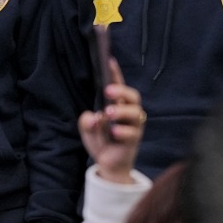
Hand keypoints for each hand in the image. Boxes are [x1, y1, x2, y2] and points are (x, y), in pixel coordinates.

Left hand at [78, 58, 143, 183]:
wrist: (108, 163)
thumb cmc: (101, 139)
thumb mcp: (87, 129)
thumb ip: (86, 121)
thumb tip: (94, 117)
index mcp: (117, 105)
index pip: (118, 86)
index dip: (115, 73)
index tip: (109, 60)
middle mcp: (128, 113)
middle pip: (133, 96)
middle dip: (122, 91)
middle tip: (108, 91)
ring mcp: (133, 126)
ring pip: (136, 113)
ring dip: (122, 111)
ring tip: (109, 113)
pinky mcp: (134, 140)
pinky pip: (132, 133)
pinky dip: (122, 132)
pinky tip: (113, 133)